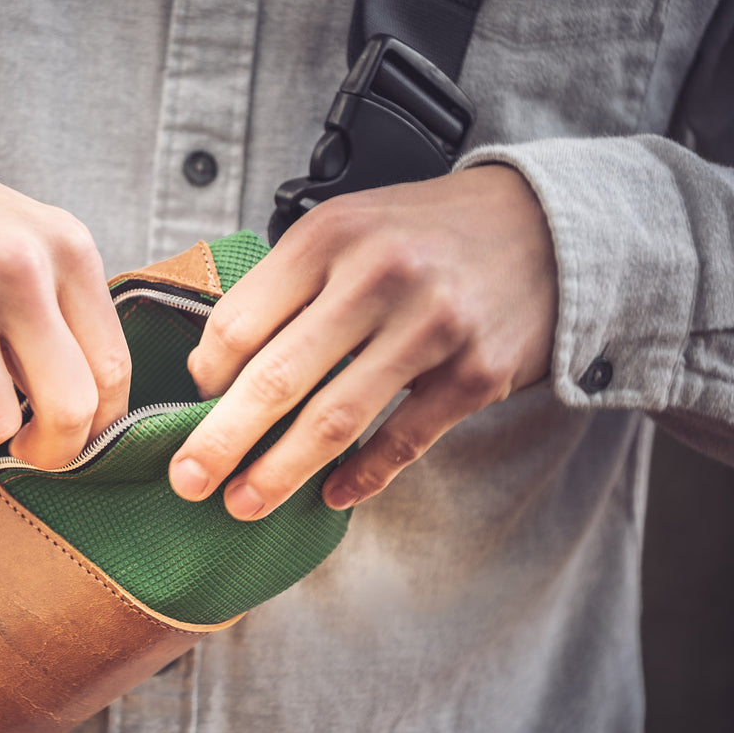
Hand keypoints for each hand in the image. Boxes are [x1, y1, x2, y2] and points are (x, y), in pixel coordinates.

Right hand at [0, 155, 130, 468]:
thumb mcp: (33, 245)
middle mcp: (17, 265)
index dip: (98, 427)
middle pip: (70, 408)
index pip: (112, 370)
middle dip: (50, 451)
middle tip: (24, 448)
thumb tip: (89, 421)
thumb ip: (67, 317)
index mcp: (67, 249)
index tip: (71, 437)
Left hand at [168, 164, 557, 517]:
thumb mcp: (346, 229)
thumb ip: (284, 286)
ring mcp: (431, 328)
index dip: (206, 376)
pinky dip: (362, 475)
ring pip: (334, 419)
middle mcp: (377, 278)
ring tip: (243, 503)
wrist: (547, 229)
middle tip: (186, 481)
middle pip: (276, 378)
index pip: (240, 323)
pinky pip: (403, 440)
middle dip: (221, 440)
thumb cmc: (425, 234)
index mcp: (329, 237)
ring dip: (280, 472)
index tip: (196, 405)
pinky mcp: (476, 373)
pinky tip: (331, 495)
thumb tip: (212, 368)